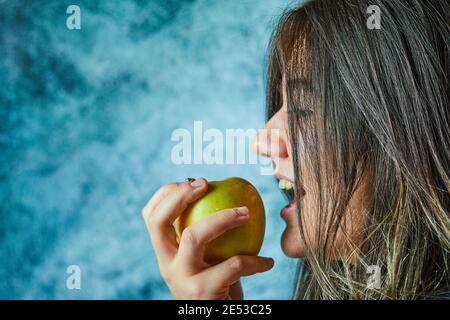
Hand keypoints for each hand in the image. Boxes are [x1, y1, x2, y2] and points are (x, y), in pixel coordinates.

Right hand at [142, 178, 273, 299]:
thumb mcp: (206, 260)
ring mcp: (182, 279)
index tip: (192, 181)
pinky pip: (232, 266)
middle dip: (179, 197)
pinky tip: (268, 261)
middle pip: (158, 223)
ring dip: (222, 218)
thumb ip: (207, 236)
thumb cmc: (218, 286)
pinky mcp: (202, 292)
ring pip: (193, 237)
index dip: (166, 194)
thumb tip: (227, 193)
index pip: (151, 217)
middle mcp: (167, 265)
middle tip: (205, 183)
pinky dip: (255, 261)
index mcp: (166, 254)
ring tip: (246, 212)